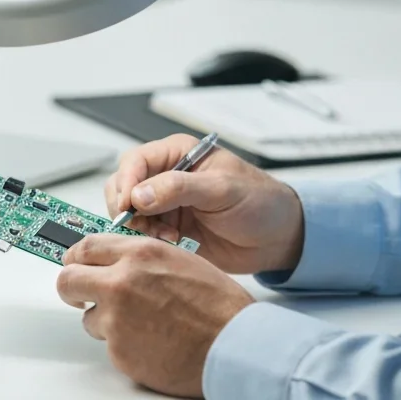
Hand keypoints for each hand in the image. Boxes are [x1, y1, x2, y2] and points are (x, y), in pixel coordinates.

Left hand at [57, 233, 255, 397]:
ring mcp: (117, 319)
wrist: (233, 343)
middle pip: (68, 280)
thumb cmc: (218, 305)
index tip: (77, 264)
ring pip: (89, 317)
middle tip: (82, 295)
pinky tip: (151, 341)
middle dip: (73, 288)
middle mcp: (122, 282)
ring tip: (140, 324)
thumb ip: (142, 258)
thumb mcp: (179, 260)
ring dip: (105, 320)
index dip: (76, 258)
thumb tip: (118, 261)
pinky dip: (125, 344)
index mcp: (139, 255)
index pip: (86, 247)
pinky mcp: (119, 351)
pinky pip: (110, 344)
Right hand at [105, 134, 304, 274]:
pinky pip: (143, 235)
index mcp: (178, 154)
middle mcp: (167, 176)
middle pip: (123, 186)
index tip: (127, 206)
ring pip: (129, 214)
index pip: (135, 161)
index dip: (126, 182)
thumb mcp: (222, 189)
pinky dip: (149, 242)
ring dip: (140, 228)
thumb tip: (139, 194)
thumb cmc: (259, 202)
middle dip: (127, 208)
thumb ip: (179, 188)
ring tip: (169, 238)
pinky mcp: (169, 230)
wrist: (277, 238)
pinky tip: (173, 245)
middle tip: (145, 227)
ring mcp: (166, 205)